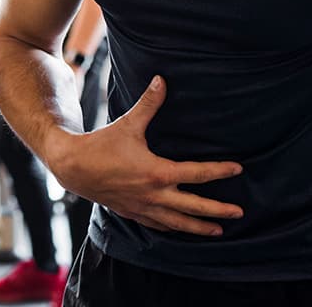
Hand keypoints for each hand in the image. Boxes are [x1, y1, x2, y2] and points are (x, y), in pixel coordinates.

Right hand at [47, 75, 243, 235]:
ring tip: (217, 230)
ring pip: (177, 222)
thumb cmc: (101, 145)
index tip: (237, 169)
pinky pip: (157, 224)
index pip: (197, 173)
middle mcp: (153, 194)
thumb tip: (161, 80)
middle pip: (193, 206)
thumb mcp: (127, 123)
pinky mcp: (132, 212)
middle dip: (217, 210)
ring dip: (198, 227)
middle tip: (239, 213)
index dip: (219, 171)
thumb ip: (148, 104)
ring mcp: (143, 206)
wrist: (72, 167)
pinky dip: (172, 228)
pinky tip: (180, 228)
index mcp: (157, 172)